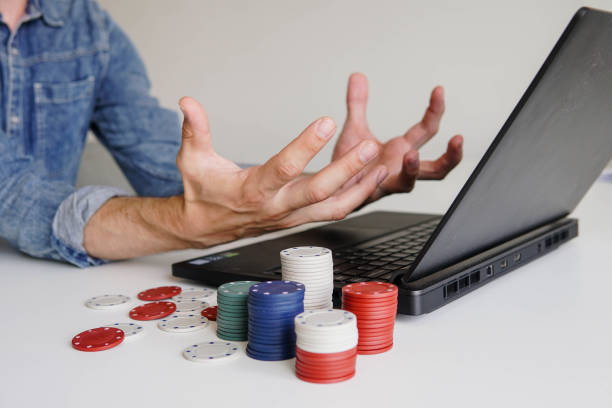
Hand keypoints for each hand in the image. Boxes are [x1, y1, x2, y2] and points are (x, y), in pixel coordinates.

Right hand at [173, 97, 388, 246]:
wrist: (205, 228)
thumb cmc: (201, 193)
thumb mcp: (192, 160)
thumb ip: (194, 130)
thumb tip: (187, 102)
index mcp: (252, 191)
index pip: (283, 168)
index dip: (305, 146)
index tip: (325, 122)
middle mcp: (276, 207)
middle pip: (318, 192)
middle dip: (347, 170)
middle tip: (370, 147)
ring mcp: (290, 216)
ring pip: (332, 208)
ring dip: (359, 188)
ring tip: (381, 166)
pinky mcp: (299, 218)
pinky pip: (333, 211)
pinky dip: (355, 197)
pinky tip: (369, 179)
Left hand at [332, 73, 462, 201]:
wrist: (327, 187)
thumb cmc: (346, 164)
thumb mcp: (353, 128)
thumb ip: (357, 103)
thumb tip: (357, 76)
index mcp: (400, 149)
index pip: (427, 130)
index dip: (435, 110)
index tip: (438, 90)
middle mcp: (400, 168)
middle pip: (437, 167)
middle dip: (451, 155)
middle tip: (457, 139)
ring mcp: (387, 182)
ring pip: (413, 182)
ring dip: (415, 170)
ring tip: (411, 156)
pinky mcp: (372, 192)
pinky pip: (379, 191)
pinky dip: (378, 182)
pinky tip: (380, 168)